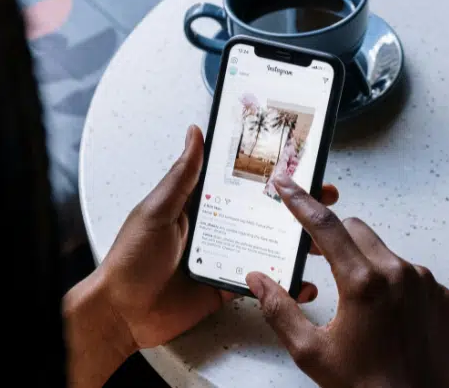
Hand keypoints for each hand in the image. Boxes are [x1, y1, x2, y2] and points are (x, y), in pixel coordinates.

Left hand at [94, 125, 338, 349]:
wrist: (123, 313)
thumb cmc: (131, 259)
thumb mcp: (158, 210)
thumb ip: (182, 176)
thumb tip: (195, 134)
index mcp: (203, 203)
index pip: (245, 182)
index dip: (273, 173)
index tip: (300, 162)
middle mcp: (220, 227)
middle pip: (265, 211)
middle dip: (297, 205)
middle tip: (325, 196)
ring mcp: (228, 256)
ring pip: (270, 245)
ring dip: (297, 242)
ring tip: (322, 240)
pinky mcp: (230, 285)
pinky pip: (263, 281)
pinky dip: (285, 282)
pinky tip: (303, 280)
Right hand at [245, 176, 448, 387]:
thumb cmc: (367, 387)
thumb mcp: (312, 352)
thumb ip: (280, 310)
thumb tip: (258, 280)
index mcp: (364, 283)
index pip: (325, 226)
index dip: (301, 202)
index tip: (287, 185)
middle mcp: (399, 273)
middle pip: (356, 230)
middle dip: (333, 236)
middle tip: (316, 255)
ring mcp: (424, 283)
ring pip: (384, 250)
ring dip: (363, 260)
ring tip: (354, 299)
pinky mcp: (441, 296)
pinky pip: (410, 272)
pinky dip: (391, 280)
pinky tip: (383, 311)